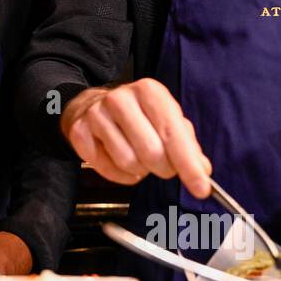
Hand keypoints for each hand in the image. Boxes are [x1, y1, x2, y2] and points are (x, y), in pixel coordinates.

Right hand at [61, 78, 212, 197]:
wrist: (92, 106)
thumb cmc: (137, 115)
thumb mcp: (166, 119)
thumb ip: (187, 145)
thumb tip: (201, 171)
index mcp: (149, 91)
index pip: (173, 134)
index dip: (188, 165)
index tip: (200, 188)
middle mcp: (120, 99)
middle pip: (152, 152)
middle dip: (163, 168)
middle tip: (163, 166)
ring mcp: (97, 115)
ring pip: (128, 163)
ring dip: (139, 170)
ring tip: (138, 157)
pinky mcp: (79, 132)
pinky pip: (107, 169)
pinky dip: (120, 175)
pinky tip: (121, 161)